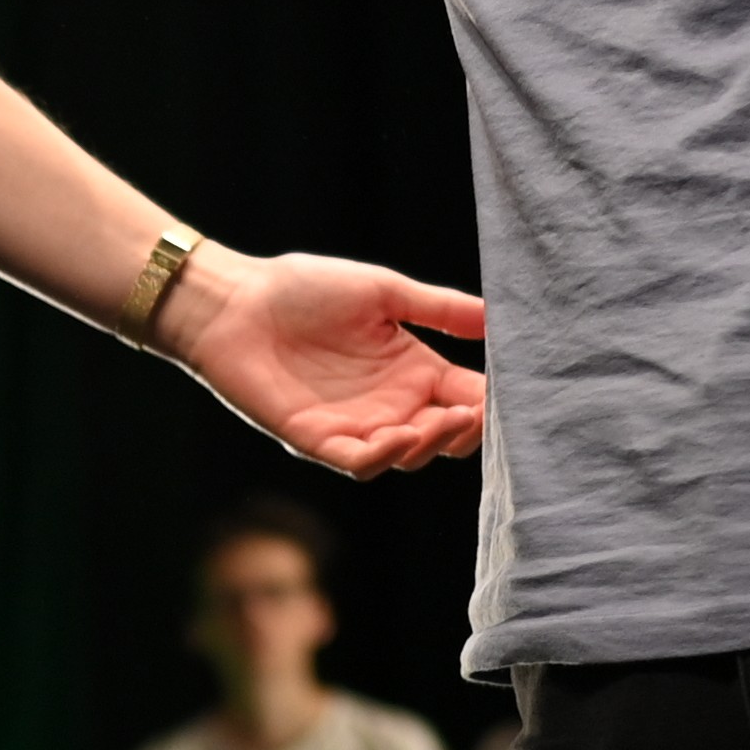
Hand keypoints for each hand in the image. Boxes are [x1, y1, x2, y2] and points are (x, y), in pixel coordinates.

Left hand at [163, 246, 487, 476]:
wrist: (234, 301)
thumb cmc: (303, 288)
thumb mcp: (384, 291)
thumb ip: (440, 309)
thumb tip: (499, 317)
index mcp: (410, 370)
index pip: (464, 397)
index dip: (490, 402)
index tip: (515, 394)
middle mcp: (389, 405)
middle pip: (443, 436)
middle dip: (468, 431)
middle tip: (482, 414)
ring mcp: (354, 426)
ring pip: (408, 455)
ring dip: (433, 443)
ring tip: (451, 420)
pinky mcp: (317, 440)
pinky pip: (360, 461)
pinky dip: (386, 454)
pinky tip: (404, 433)